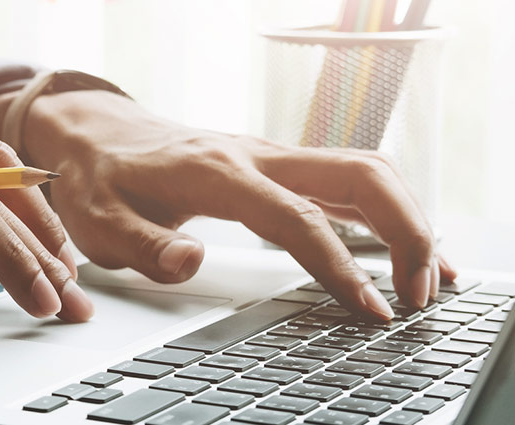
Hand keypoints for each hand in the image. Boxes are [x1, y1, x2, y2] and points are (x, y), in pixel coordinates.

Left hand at [15, 90, 454, 320]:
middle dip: (404, 232)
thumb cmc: (99, 181)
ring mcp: (274, 157)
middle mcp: (256, 155)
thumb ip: (142, 245)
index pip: (296, 216)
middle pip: (359, 175)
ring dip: (408, 221)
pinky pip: (350, 181)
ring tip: (426, 282)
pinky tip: (407, 252)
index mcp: (217, 171)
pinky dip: (389, 213)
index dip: (337, 264)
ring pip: (366, 172)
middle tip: (417, 296)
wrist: (96, 137)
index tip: (366, 307)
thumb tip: (189, 261)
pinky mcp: (280, 168)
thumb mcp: (99, 221)